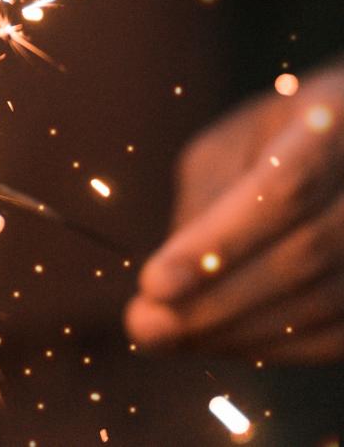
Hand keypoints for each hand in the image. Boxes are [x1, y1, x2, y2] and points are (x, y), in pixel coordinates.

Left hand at [126, 62, 343, 363]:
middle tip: (144, 326)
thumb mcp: (235, 144)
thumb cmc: (284, 140)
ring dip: (234, 332)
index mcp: (338, 122)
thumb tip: (172, 283)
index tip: (153, 284)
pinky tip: (215, 341)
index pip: (285, 190)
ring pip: (321, 304)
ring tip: (166, 336)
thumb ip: (207, 198)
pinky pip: (336, 336)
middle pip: (302, 257)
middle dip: (212, 302)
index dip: (219, 244)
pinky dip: (270, 345)